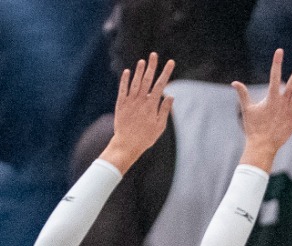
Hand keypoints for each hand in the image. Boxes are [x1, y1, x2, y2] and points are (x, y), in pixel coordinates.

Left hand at [104, 54, 174, 172]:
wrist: (127, 144)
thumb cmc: (145, 138)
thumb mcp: (159, 126)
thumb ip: (164, 110)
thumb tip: (170, 96)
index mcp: (151, 105)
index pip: (161, 84)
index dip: (166, 72)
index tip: (170, 63)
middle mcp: (140, 100)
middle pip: (147, 79)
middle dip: (152, 66)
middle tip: (154, 54)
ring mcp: (130, 101)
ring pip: (135, 82)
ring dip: (139, 71)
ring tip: (143, 61)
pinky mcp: (120, 104)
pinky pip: (122, 89)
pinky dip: (124, 80)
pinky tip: (127, 72)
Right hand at [237, 50, 291, 171]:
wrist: (263, 146)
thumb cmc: (254, 128)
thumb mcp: (247, 109)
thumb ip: (243, 94)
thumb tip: (234, 83)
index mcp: (271, 98)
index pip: (274, 76)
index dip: (277, 62)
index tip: (279, 51)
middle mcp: (283, 102)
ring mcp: (291, 111)